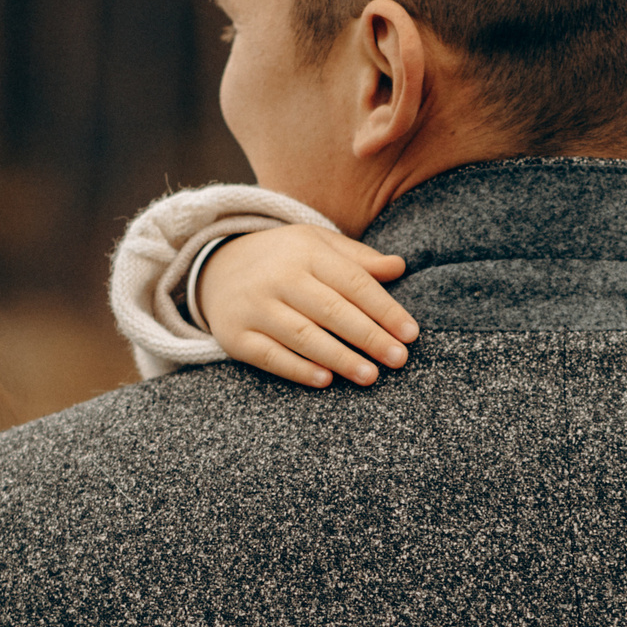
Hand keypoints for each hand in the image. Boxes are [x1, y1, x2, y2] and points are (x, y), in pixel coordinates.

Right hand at [195, 223, 419, 387]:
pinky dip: (298, 369)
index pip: (353, 282)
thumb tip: (400, 267)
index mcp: (305, 251)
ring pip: (303, 335)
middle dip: (369, 336)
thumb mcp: (317, 246)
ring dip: (340, 358)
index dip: (385, 309)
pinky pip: (270, 356)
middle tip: (398, 360)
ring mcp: (254, 307)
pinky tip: (325, 380)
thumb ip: (358, 259)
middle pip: (331, 309)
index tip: (411, 334)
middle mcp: (278, 277)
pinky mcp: (235, 335)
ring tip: (371, 376)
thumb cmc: (283, 260)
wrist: (215, 268)